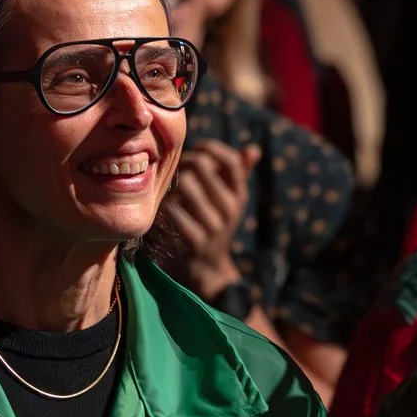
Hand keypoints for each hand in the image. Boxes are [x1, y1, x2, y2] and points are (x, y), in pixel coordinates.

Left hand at [165, 140, 260, 300]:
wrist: (207, 268)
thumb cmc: (215, 223)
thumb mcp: (231, 201)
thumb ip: (241, 173)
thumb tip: (254, 149)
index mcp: (240, 196)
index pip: (232, 161)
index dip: (212, 148)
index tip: (198, 148)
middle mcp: (230, 210)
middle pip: (202, 165)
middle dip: (185, 161)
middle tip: (177, 168)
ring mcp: (213, 226)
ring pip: (185, 184)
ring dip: (172, 182)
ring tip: (169, 188)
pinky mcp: (194, 241)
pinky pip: (172, 208)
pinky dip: (163, 204)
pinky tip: (162, 208)